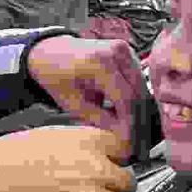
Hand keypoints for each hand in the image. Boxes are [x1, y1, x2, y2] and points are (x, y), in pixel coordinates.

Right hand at [0, 127, 132, 191]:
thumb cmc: (17, 153)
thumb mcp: (55, 133)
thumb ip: (82, 143)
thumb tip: (95, 153)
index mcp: (91, 141)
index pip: (125, 150)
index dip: (118, 159)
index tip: (114, 163)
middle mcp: (97, 166)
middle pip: (128, 180)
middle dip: (118, 184)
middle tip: (106, 187)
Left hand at [26, 35, 145, 150]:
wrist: (49, 52)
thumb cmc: (56, 75)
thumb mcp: (72, 102)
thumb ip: (99, 118)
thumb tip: (123, 135)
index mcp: (100, 62)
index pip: (126, 98)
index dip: (131, 123)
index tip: (131, 142)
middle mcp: (116, 51)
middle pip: (139, 92)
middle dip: (138, 119)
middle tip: (134, 141)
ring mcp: (124, 49)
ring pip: (142, 87)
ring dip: (138, 109)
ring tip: (131, 130)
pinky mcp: (127, 52)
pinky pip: (137, 79)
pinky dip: (135, 97)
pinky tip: (127, 113)